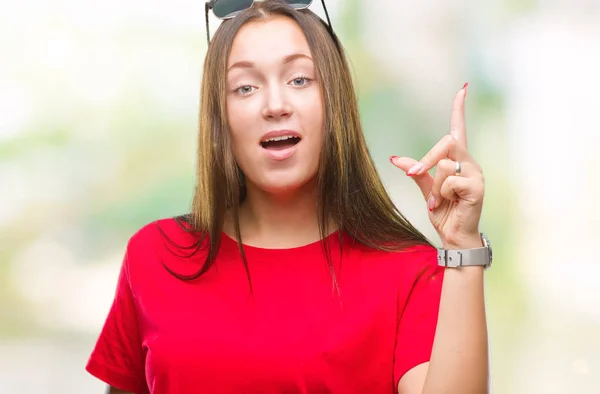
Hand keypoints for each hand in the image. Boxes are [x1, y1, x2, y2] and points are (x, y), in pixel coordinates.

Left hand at [391, 84, 484, 248]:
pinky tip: (447, 204)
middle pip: (447, 142)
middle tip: (413, 174)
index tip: (463, 88)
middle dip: (426, 159)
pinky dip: (441, 194)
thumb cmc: (443, 212)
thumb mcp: (426, 190)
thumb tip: (395, 158)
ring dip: (434, 187)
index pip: (459, 129)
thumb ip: (416, 172)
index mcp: (458, 161)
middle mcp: (470, 163)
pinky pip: (449, 181)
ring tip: (437, 202)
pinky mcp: (477, 187)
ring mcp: (476, 174)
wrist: (453, 236)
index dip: (459, 109)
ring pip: (445, 164)